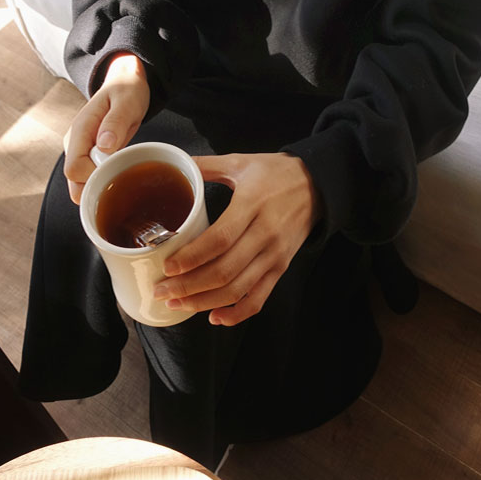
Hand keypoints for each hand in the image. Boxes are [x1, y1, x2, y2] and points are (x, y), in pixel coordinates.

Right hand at [63, 53, 149, 203]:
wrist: (125, 84)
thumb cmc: (126, 91)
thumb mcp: (127, 101)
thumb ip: (114, 122)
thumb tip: (104, 146)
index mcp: (80, 130)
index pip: (74, 168)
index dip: (94, 176)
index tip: (116, 168)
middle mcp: (74, 144)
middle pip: (74, 182)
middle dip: (96, 187)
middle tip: (121, 175)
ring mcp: (79, 152)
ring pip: (80, 185)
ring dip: (100, 187)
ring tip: (122, 173)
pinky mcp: (88, 157)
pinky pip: (90, 180)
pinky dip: (103, 184)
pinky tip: (119, 176)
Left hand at [153, 153, 322, 326]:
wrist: (319, 185)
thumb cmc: (277, 173)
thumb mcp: (241, 162)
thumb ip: (206, 166)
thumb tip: (175, 165)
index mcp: (252, 205)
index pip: (219, 240)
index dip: (191, 257)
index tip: (168, 266)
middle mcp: (265, 235)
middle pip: (224, 271)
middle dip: (188, 286)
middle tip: (161, 291)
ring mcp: (274, 255)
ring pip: (237, 289)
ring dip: (204, 302)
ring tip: (177, 304)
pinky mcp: (281, 268)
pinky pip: (259, 298)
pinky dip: (237, 313)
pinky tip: (214, 317)